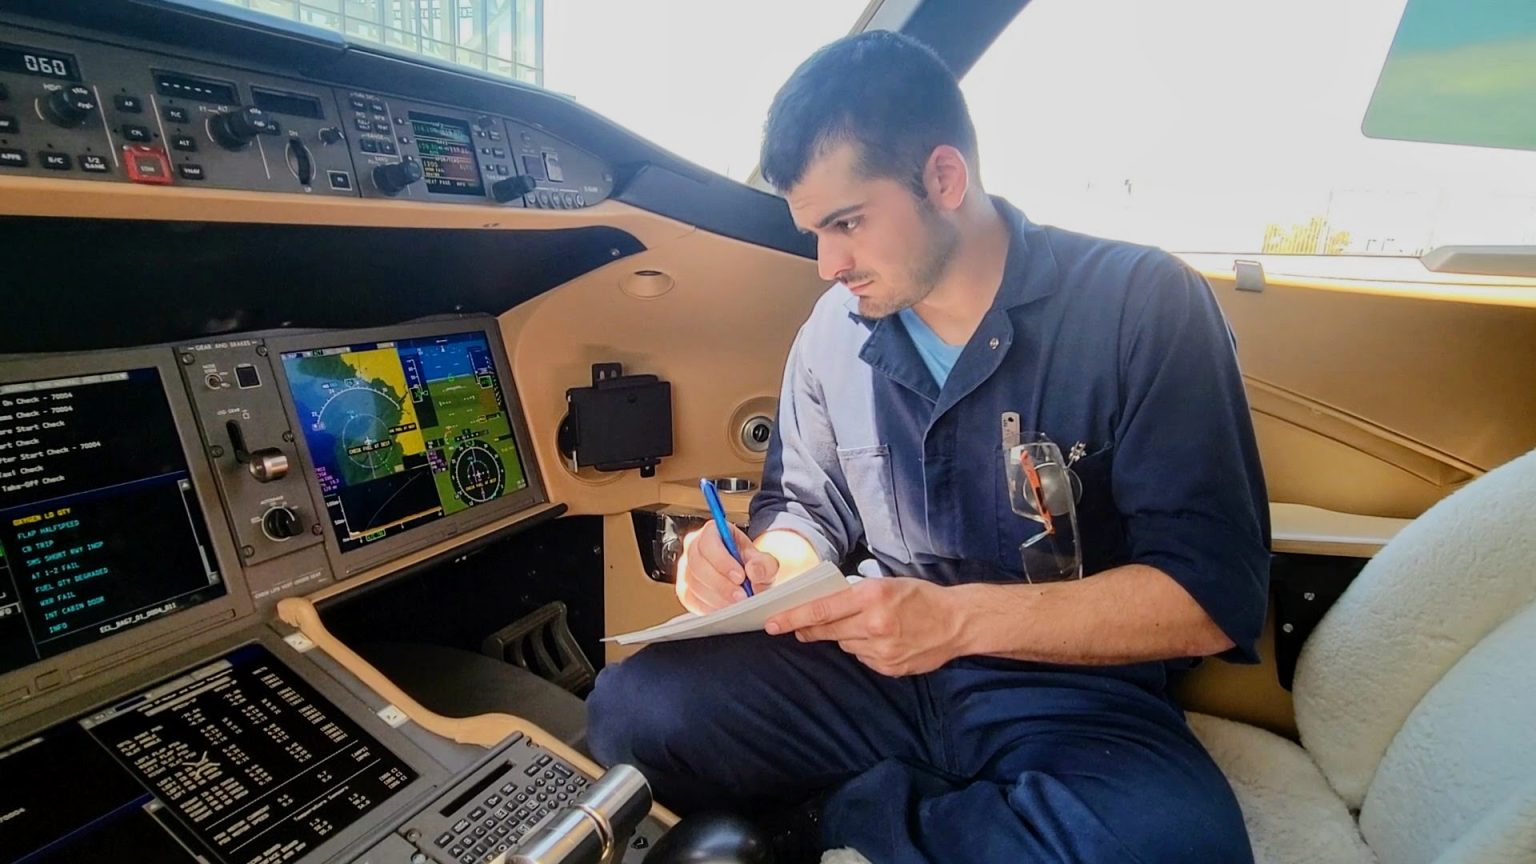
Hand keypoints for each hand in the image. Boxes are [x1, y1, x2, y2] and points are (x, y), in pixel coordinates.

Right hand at [676, 523, 779, 613]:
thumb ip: (764, 564)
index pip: (708, 542)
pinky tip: (726, 609)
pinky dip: (710, 607)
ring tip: (737, 604)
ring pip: (693, 584)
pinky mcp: (685, 590)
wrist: (747, 582)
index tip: (740, 576)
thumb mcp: (764, 562)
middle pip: (697, 565)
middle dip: (721, 584)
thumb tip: (754, 570)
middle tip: (741, 596)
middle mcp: (694, 548)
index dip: (722, 561)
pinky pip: (691, 600)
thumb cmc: (751, 566)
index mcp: (712, 533)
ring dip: (717, 598)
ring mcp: (686, 570)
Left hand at [764, 577, 963, 675]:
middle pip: (826, 631)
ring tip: (870, 627)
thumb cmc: (920, 597)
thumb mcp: (886, 584)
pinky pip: (862, 658)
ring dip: (846, 637)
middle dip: (810, 630)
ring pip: (845, 645)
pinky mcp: (888, 667)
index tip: (771, 623)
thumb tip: (820, 607)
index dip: (792, 618)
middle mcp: (874, 624)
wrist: (957, 622)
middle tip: (801, 628)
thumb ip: (854, 595)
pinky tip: (884, 640)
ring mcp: (881, 650)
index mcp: (871, 597)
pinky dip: (865, 649)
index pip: (821, 610)